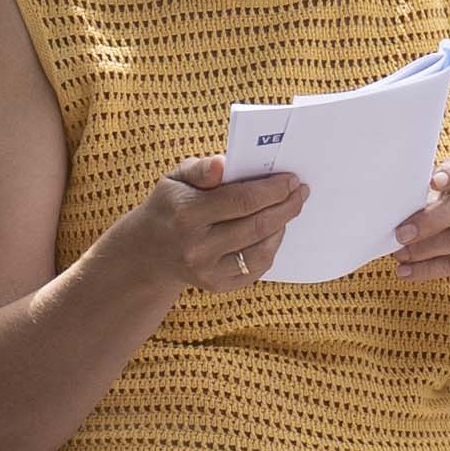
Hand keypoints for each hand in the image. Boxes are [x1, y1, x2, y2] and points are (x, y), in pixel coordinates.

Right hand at [128, 152, 311, 302]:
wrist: (148, 251)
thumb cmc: (170, 206)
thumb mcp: (175, 178)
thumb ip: (200, 168)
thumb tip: (224, 164)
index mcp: (186, 214)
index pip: (242, 200)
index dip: (273, 189)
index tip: (291, 179)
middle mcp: (196, 247)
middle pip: (257, 226)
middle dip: (286, 207)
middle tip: (300, 191)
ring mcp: (207, 271)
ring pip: (261, 251)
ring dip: (282, 227)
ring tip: (289, 209)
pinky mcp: (217, 286)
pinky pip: (256, 268)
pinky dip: (271, 248)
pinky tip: (273, 231)